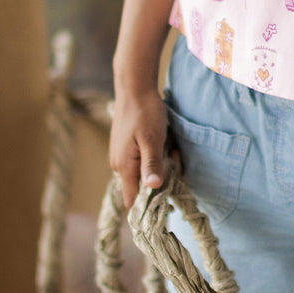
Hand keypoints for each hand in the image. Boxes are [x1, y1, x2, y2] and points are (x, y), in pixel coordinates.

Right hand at [109, 86, 168, 208]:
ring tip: (170, 146)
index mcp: (124, 167)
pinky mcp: (126, 147)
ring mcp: (121, 155)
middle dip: (161, 177)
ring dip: (160, 163)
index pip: (132, 200)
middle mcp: (119, 165)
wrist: (135, 87)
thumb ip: (152, 164)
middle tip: (174, 157)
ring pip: (144, 171)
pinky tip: (164, 141)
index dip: (149, 205)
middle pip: (142, 185)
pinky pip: (142, 159)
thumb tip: (153, 188)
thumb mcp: (152, 139)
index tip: (168, 198)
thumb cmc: (144, 112)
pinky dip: (155, 154)